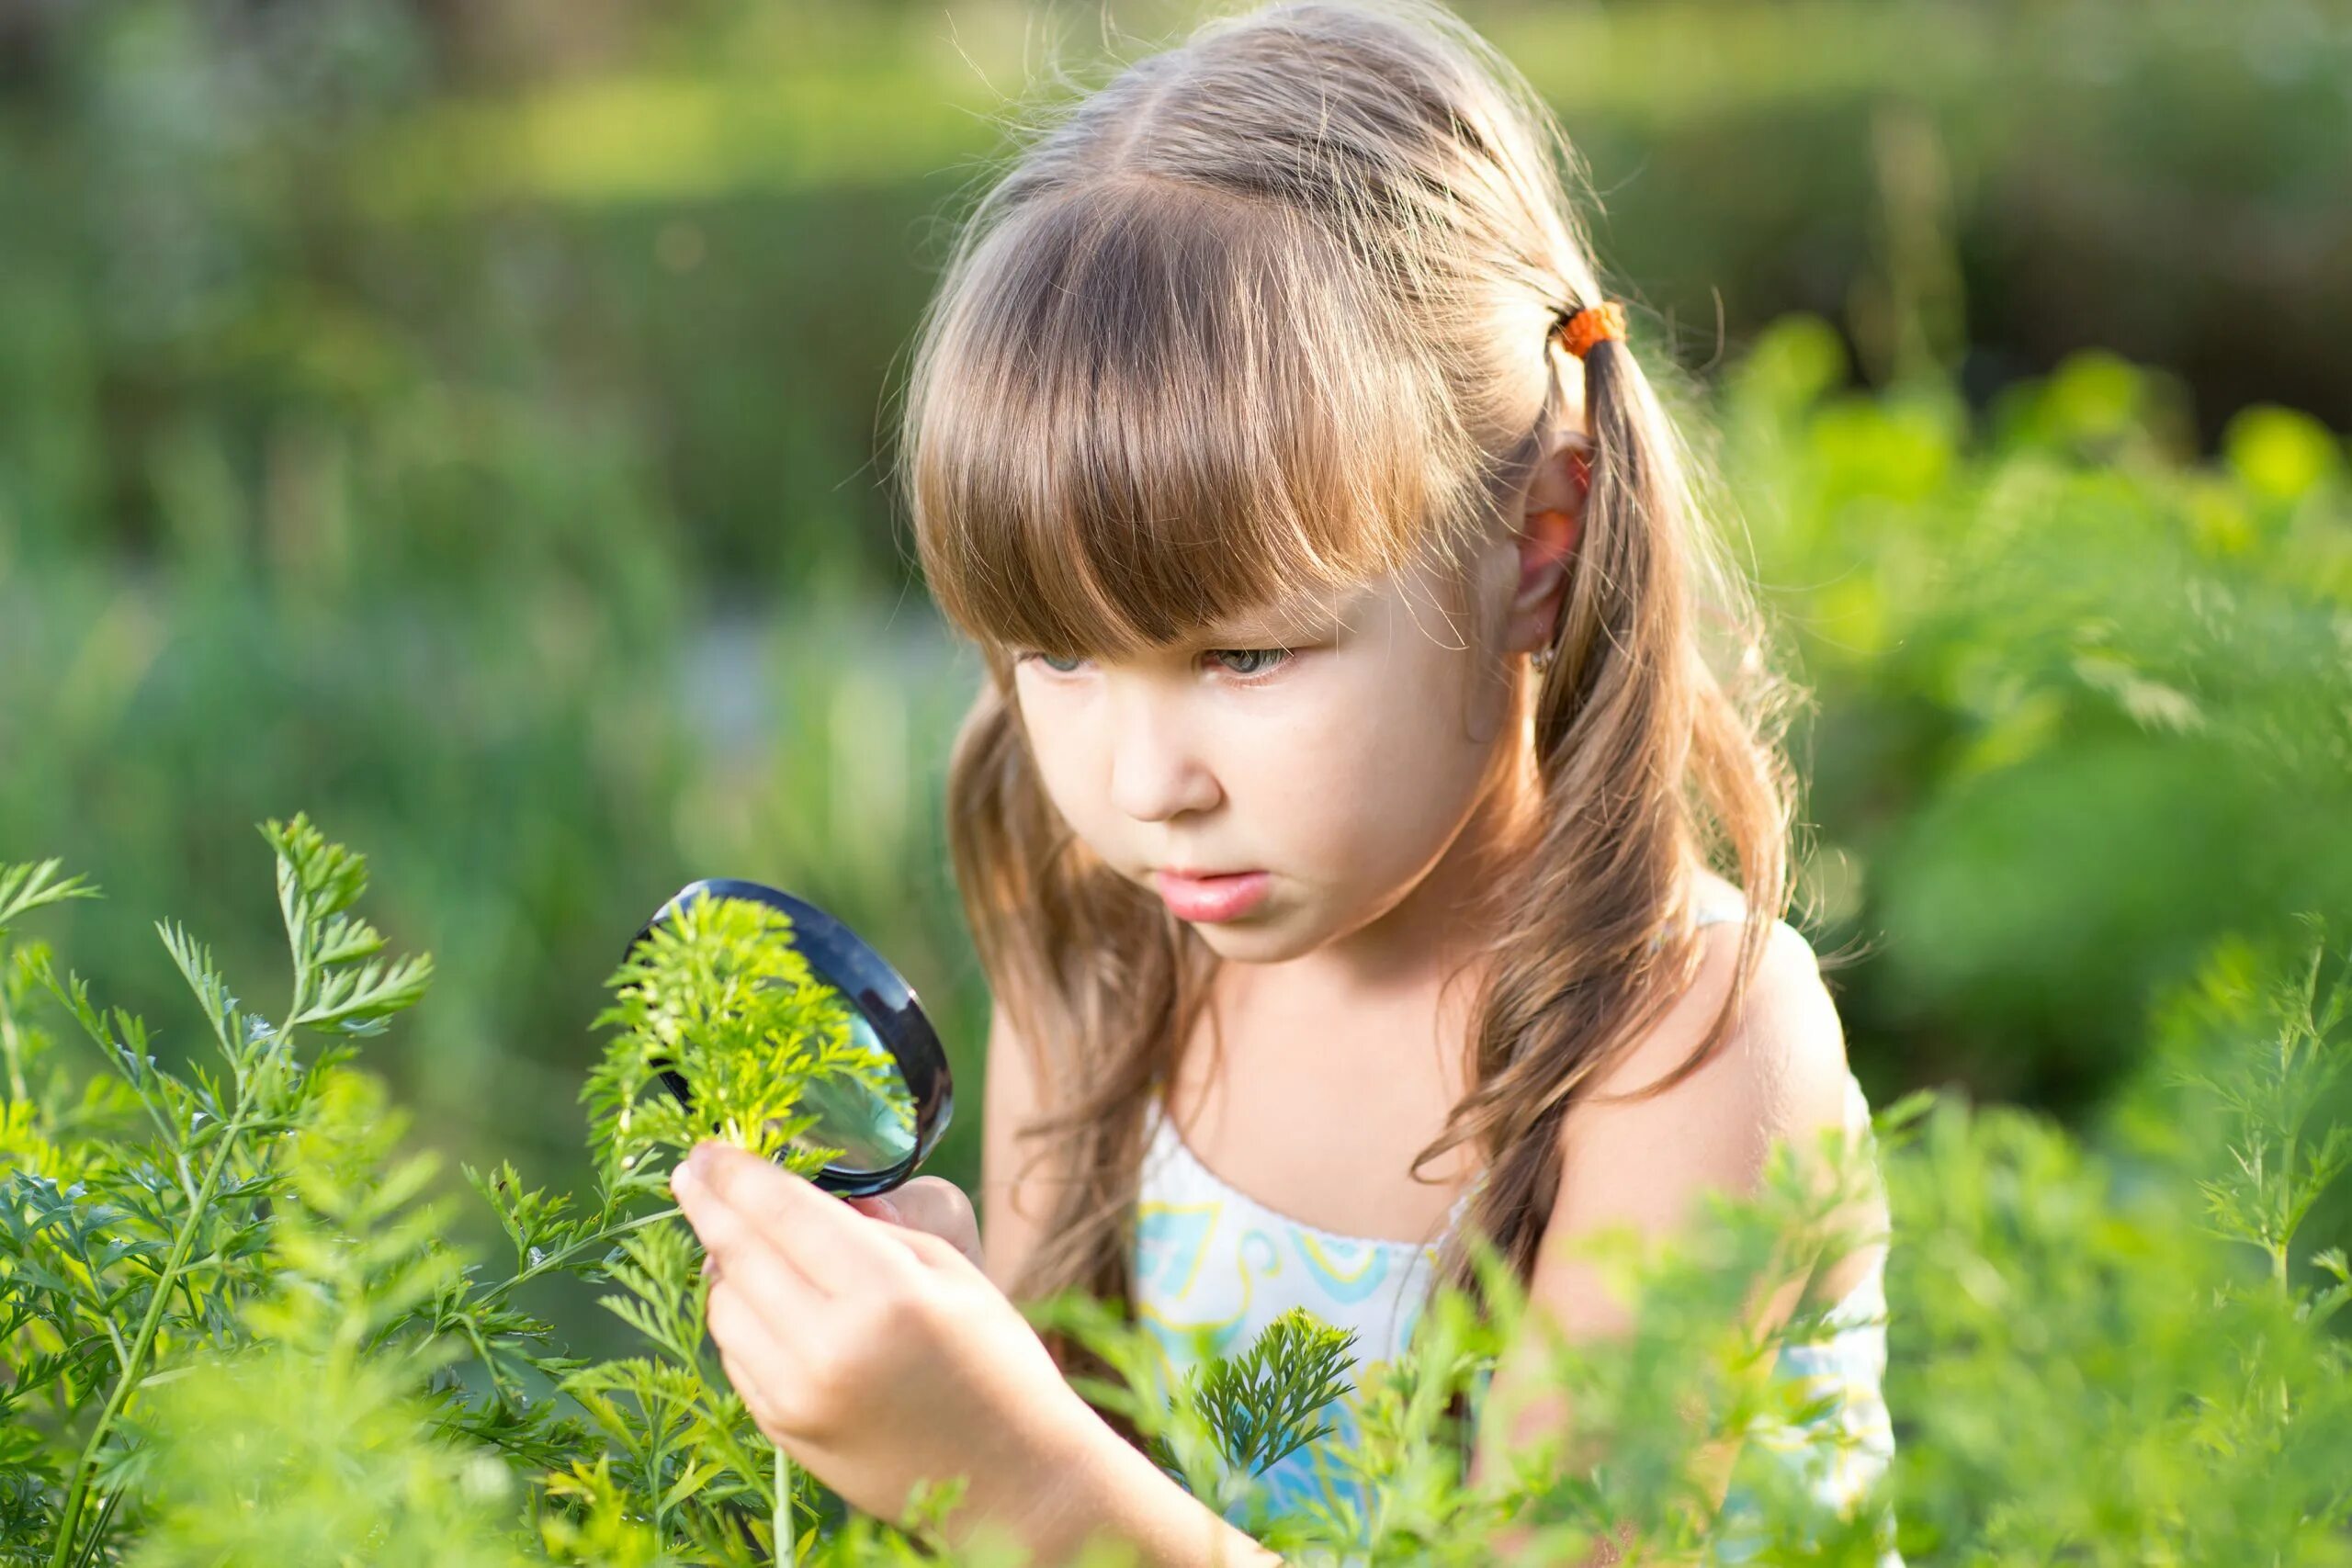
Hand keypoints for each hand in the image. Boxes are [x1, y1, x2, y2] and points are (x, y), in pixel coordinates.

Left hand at [669, 1142, 1101, 1540]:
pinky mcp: (785, 1432)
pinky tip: (758, 1300)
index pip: (784, 1214)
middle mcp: (829, 1349)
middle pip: (740, 1256)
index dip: (737, 1173)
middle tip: (692, 1171)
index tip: (708, 1147)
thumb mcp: (953, 1271)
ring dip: (723, 1267)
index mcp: (884, 1296)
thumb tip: (805, 1197)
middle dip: (709, 1205)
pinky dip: (739, 1321)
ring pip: (724, 1309)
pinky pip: (737, 1357)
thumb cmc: (997, 1362)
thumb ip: (876, 1228)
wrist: (1012, 1477)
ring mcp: (799, 1398)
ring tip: (737, 1241)